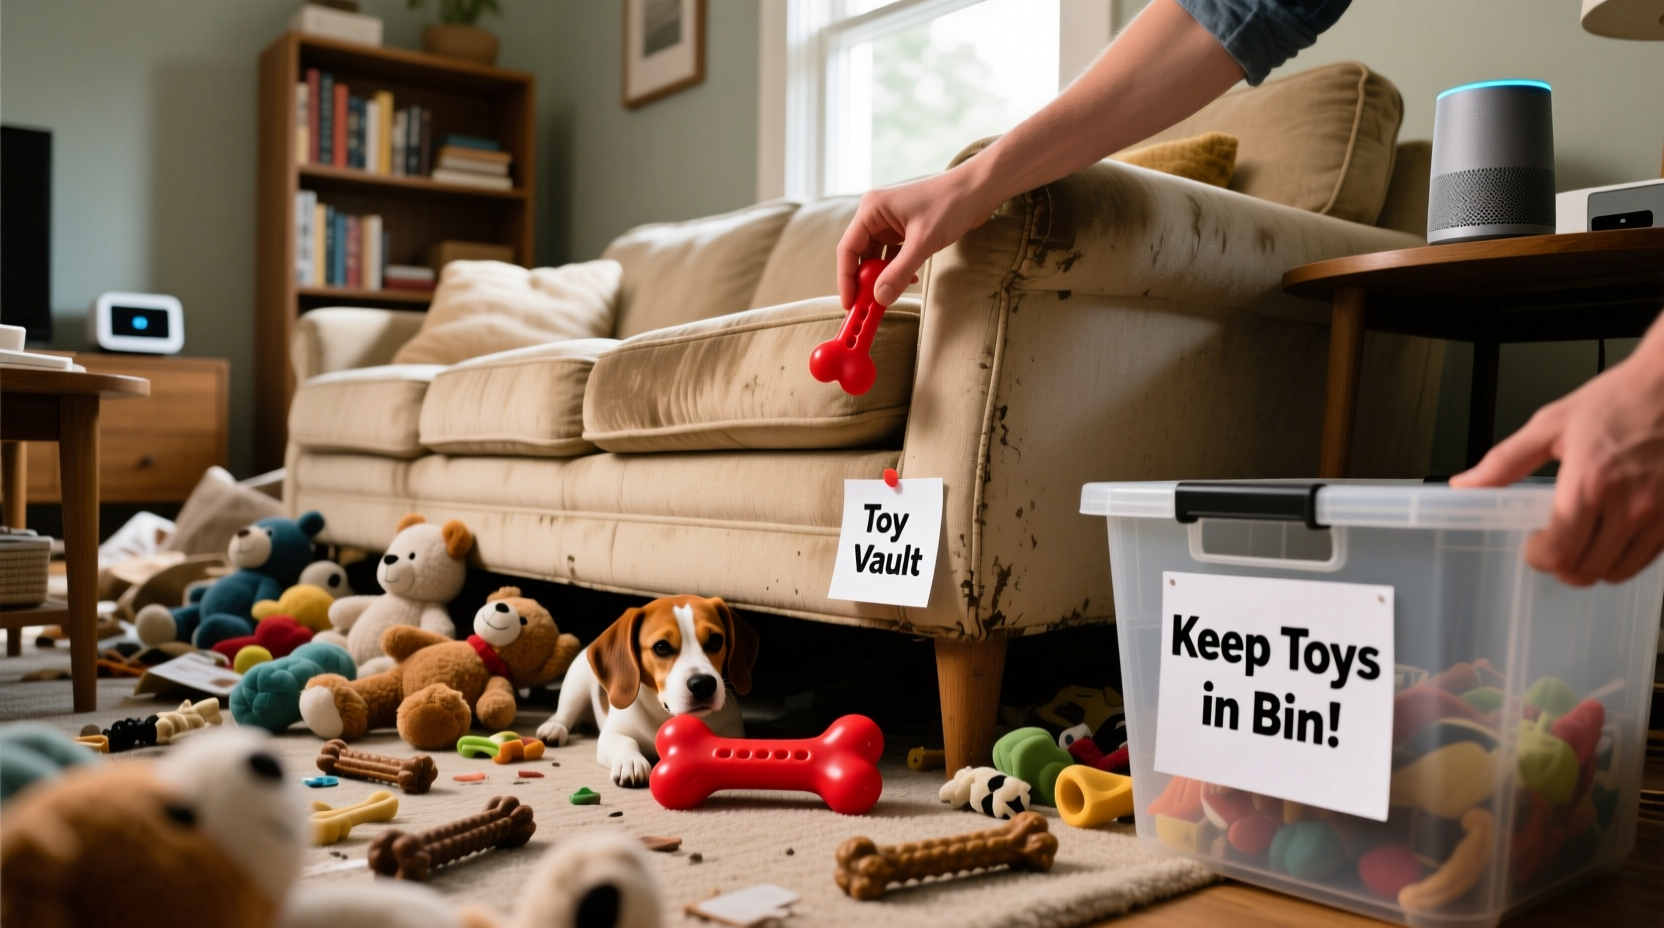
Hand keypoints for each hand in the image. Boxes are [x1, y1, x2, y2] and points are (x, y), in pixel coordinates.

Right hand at [837, 167, 995, 307]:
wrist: (978, 189)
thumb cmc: (951, 204)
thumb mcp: (923, 242)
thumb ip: (900, 271)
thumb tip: (880, 298)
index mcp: (871, 209)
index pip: (847, 249)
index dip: (846, 279)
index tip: (850, 304)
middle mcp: (876, 214)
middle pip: (859, 255)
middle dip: (864, 282)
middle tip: (869, 307)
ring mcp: (889, 222)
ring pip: (876, 258)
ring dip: (882, 277)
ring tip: (888, 297)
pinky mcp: (903, 229)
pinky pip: (891, 256)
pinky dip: (896, 270)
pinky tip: (909, 280)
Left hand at [1452, 333, 1663, 584]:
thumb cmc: (1618, 401)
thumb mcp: (1552, 424)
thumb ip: (1504, 461)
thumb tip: (1465, 485)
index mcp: (1591, 482)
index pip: (1558, 553)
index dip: (1538, 557)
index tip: (1533, 542)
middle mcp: (1629, 506)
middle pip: (1585, 571)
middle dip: (1561, 564)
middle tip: (1554, 542)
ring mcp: (1660, 516)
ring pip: (1617, 572)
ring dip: (1593, 564)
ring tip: (1584, 538)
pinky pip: (1647, 559)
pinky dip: (1624, 555)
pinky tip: (1613, 532)